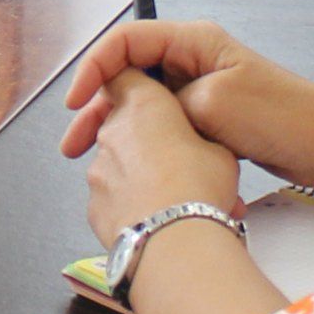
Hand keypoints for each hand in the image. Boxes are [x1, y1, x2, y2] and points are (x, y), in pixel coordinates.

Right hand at [66, 19, 313, 193]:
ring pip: (144, 104)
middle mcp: (192, 58)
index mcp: (193, 40)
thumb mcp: (212, 105)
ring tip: (94, 160)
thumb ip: (163, 101)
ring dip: (119, 129)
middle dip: (99, 107)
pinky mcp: (207, 116)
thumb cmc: (279, 116)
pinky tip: (133, 166)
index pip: (126, 41)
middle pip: (129, 74)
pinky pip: (164, 124)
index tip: (77, 102)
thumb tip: (128, 104)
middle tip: (75, 144)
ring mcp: (199, 88)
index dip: (94, 68)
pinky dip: (146, 142)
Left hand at [66, 67, 244, 249]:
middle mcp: (112, 131)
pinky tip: (159, 219)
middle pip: (122, 122)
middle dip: (148, 138)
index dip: (139, 83)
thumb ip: (200, 139)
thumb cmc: (198, 187)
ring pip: (119, 164)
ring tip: (178, 201)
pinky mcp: (94, 206)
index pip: (126, 74)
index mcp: (143, 104)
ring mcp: (97, 170)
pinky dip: (131, 204)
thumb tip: (199, 149)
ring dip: (142, 175)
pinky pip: (113, 197)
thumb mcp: (220, 150)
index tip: (153, 97)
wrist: (173, 240)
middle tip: (180, 160)